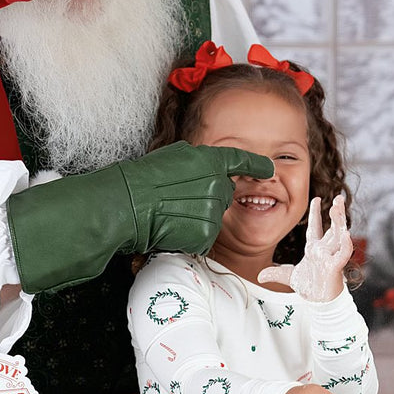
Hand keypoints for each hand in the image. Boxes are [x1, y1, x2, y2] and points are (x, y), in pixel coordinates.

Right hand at [6, 141, 273, 292]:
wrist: (124, 206)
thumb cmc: (140, 180)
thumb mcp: (170, 158)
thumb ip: (196, 161)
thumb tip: (207, 167)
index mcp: (206, 160)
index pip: (240, 161)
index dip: (256, 164)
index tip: (269, 168)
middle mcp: (214, 184)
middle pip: (224, 193)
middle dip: (210, 196)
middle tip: (181, 199)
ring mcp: (211, 210)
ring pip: (213, 215)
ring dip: (198, 216)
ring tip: (172, 213)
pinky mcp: (204, 233)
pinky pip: (204, 234)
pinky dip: (192, 234)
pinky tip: (173, 227)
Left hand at [258, 195, 351, 300]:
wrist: (318, 302)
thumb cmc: (310, 287)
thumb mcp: (288, 277)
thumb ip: (275, 273)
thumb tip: (260, 276)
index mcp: (314, 248)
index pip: (316, 227)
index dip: (315, 213)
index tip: (316, 198)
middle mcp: (324, 249)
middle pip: (332, 227)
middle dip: (336, 212)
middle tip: (339, 197)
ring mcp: (331, 257)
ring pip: (339, 235)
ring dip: (340, 221)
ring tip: (339, 206)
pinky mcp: (335, 267)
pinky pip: (343, 254)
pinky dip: (346, 244)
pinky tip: (346, 233)